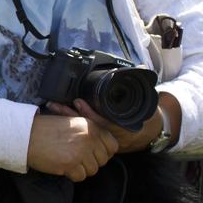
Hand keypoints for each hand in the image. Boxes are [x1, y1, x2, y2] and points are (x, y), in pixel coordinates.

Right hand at [26, 110, 118, 181]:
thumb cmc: (44, 128)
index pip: (112, 145)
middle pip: (103, 160)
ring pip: (92, 170)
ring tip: (67, 160)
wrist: (25, 135)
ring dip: (81, 168)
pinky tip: (62, 165)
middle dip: (91, 161)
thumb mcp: (69, 122)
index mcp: (90, 126)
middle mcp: (88, 138)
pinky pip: (80, 176)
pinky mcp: (70, 164)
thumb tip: (102, 147)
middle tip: (75, 157)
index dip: (103, 151)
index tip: (92, 152)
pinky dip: (72, 174)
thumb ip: (87, 131)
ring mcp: (80, 151)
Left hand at [46, 94, 179, 153]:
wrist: (151, 132)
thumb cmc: (147, 115)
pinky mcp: (95, 137)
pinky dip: (69, 123)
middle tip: (54, 104)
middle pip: (86, 126)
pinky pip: (80, 131)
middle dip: (69, 116)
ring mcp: (101, 137)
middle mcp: (109, 134)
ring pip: (81, 129)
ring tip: (51, 106)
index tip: (77, 102)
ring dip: (65, 118)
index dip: (89, 113)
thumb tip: (141, 65)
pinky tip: (56, 115)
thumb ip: (142, 85)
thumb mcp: (146, 102)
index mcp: (122, 126)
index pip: (103, 122)